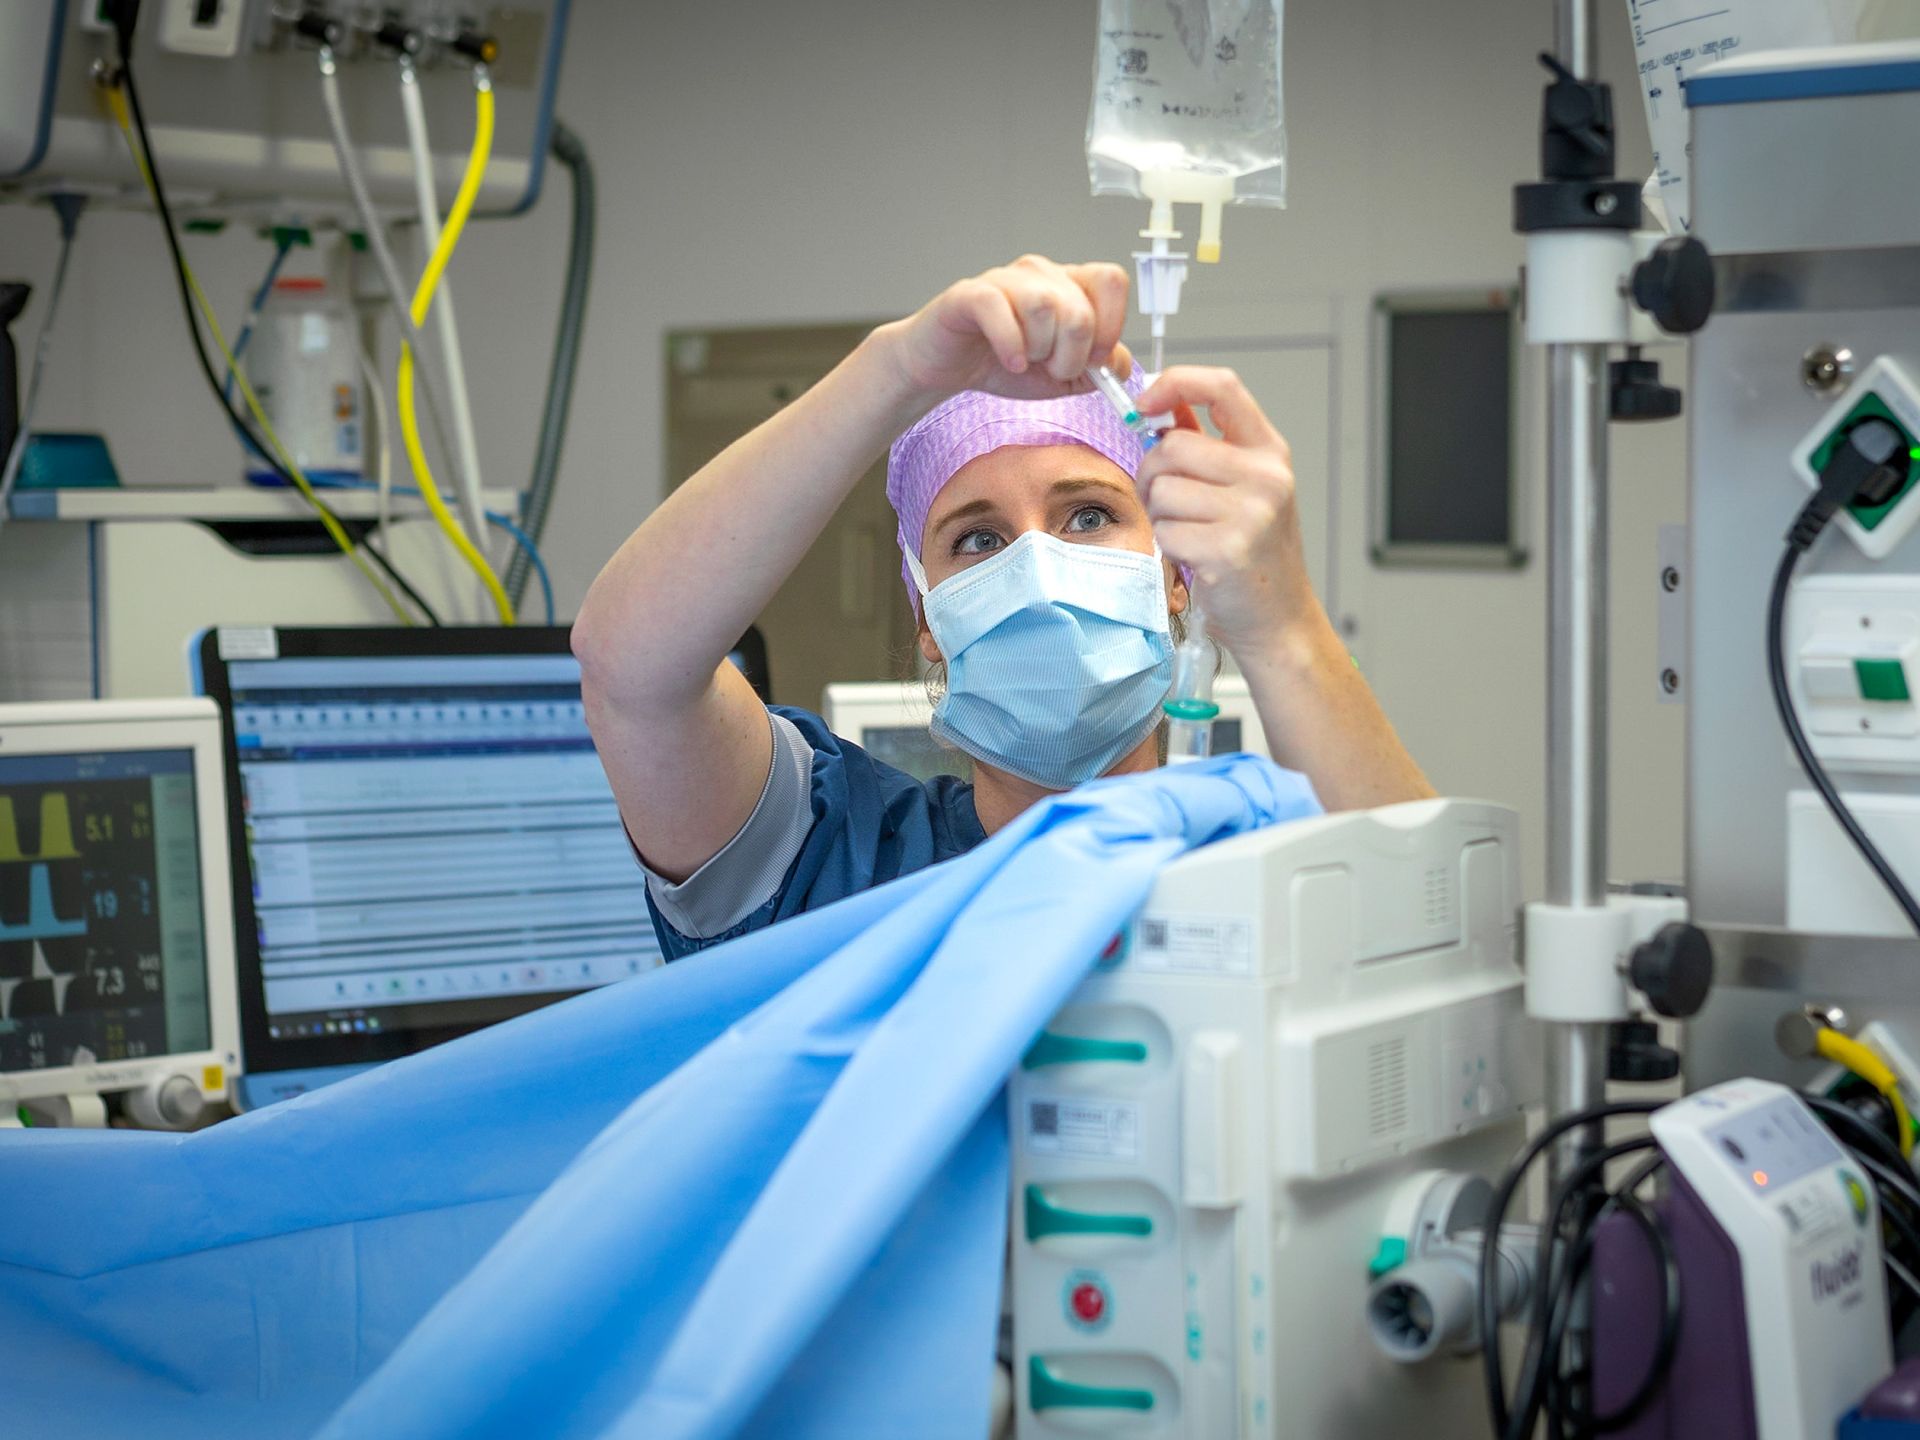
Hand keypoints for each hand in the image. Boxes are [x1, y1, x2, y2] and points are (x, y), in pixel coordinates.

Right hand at [880, 255, 1132, 403]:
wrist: (947, 367)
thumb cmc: (1003, 363)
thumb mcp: (1062, 377)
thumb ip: (1099, 370)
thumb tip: (1123, 364)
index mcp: (1067, 285)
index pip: (1110, 281)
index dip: (1111, 326)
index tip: (1094, 360)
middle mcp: (1039, 274)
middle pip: (1079, 309)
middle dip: (1072, 356)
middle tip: (1052, 369)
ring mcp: (1004, 280)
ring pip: (1044, 306)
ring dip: (1040, 349)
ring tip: (1025, 362)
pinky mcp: (970, 294)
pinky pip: (1000, 311)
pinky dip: (1011, 346)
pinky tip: (1010, 362)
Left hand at [1132, 366, 1328, 655]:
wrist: (1279, 618)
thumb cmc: (1255, 554)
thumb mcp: (1244, 488)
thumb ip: (1207, 445)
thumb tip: (1162, 407)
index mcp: (1269, 452)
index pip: (1222, 386)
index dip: (1176, 382)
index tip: (1147, 400)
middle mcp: (1266, 477)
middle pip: (1174, 446)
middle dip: (1153, 474)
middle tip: (1169, 501)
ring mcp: (1249, 514)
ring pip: (1162, 490)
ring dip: (1161, 515)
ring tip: (1190, 533)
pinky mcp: (1226, 550)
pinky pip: (1165, 531)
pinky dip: (1169, 546)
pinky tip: (1194, 557)